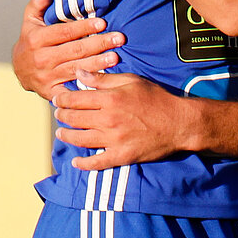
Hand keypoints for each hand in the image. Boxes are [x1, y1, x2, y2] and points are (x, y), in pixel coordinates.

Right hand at [12, 0, 124, 100]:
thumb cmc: (30, 42)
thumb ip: (36, 6)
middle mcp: (41, 58)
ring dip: (98, 63)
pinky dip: (85, 87)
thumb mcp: (29, 22)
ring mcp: (46, 76)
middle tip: (118, 39)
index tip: (102, 23)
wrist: (18, 70)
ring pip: (76, 68)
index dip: (84, 27)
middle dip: (98, 44)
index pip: (64, 32)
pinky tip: (102, 82)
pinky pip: (72, 90)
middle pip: (75, 50)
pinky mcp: (51, 91)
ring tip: (115, 57)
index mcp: (37, 39)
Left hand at [53, 71, 191, 169]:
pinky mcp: (121, 156)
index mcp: (109, 99)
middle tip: (58, 114)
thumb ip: (104, 78)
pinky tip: (76, 162)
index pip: (75, 99)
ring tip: (61, 133)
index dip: (62, 99)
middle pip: (74, 119)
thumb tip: (79, 73)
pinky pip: (97, 163)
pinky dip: (84, 164)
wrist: (179, 123)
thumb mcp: (131, 81)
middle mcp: (108, 120)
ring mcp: (114, 140)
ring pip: (80, 139)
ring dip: (66, 136)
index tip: (58, 98)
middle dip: (62, 116)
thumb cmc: (157, 99)